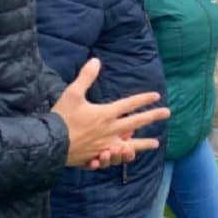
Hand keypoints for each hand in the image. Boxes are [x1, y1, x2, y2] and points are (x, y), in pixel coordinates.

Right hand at [52, 58, 170, 167]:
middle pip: (136, 123)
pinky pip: (116, 157)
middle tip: (167, 113)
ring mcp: (105, 145)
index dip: (144, 99)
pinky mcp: (98, 157)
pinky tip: (129, 155)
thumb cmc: (62, 117)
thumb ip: (86, 77)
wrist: (50, 143)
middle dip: (153, 116)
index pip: (129, 104)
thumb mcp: (73, 93)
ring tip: (156, 144)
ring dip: (144, 144)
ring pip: (130, 146)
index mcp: (105, 114)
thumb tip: (96, 60)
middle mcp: (110, 130)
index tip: (156, 95)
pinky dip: (124, 156)